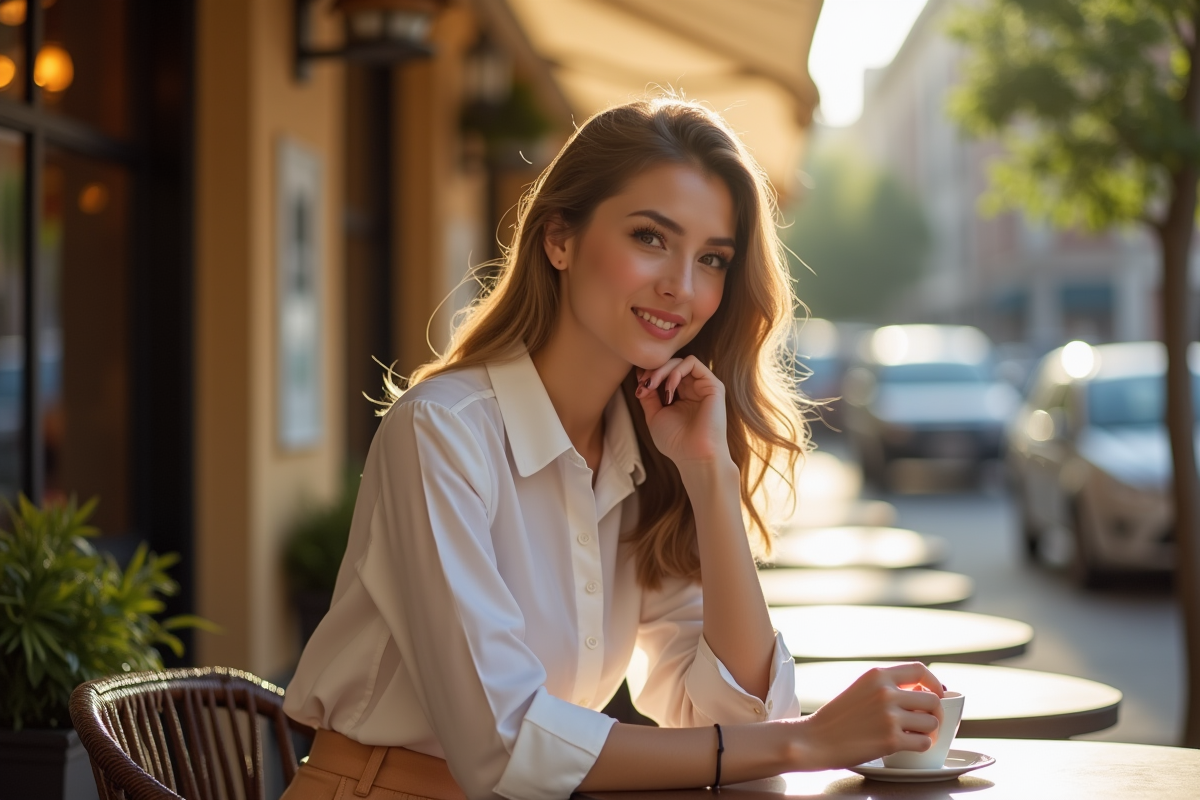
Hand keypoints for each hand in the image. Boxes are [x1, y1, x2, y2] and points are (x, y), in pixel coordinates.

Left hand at [634, 356, 728, 465]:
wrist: (694, 456)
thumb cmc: (676, 442)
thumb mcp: (654, 416)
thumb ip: (649, 396)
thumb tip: (640, 376)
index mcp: (682, 396)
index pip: (665, 374)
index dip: (649, 374)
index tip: (639, 386)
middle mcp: (693, 389)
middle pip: (671, 364)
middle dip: (653, 370)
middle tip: (644, 383)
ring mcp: (703, 386)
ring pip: (680, 361)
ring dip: (662, 370)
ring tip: (653, 386)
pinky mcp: (713, 385)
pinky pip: (692, 363)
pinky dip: (675, 371)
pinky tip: (668, 388)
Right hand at [792, 663, 944, 770]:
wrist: (816, 739)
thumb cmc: (837, 717)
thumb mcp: (860, 689)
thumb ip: (887, 687)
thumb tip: (922, 693)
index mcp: (877, 675)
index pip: (920, 671)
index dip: (935, 684)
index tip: (938, 694)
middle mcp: (886, 692)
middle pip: (933, 700)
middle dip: (935, 713)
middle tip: (927, 722)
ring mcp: (889, 716)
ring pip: (932, 723)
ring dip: (928, 732)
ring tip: (915, 735)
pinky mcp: (891, 740)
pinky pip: (924, 742)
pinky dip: (921, 746)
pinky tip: (909, 745)